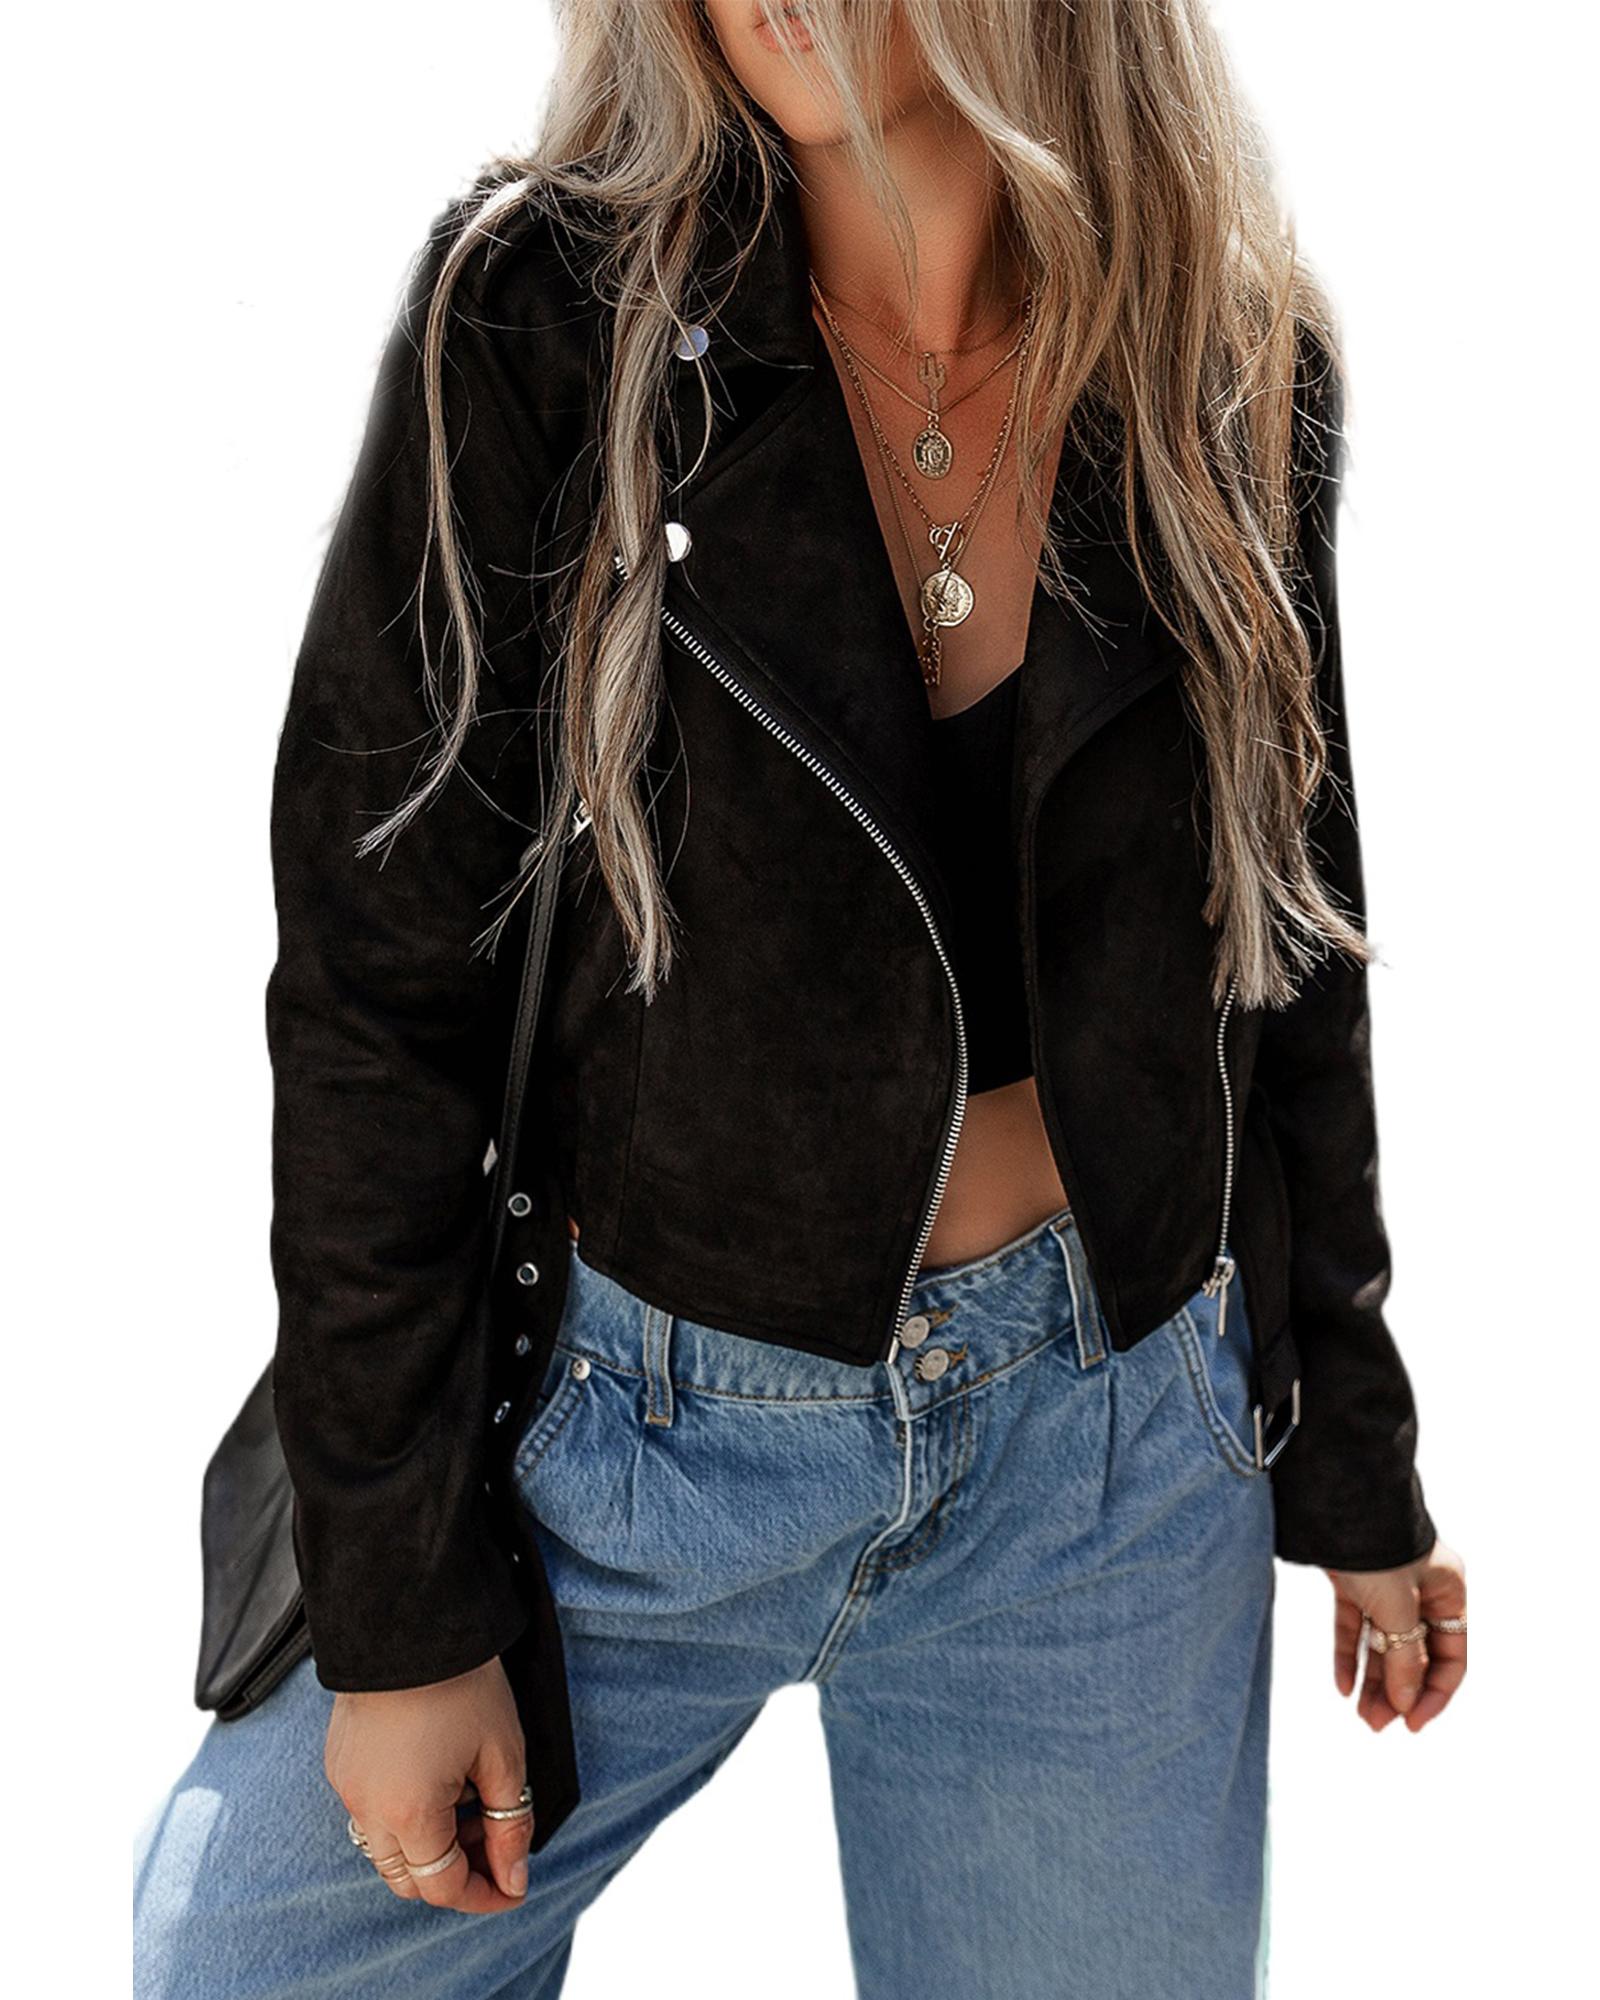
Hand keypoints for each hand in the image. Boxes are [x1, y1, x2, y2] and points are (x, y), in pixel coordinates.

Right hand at [325, 1656, 532, 1912]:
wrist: (409, 1620)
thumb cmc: (462, 1683)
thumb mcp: (502, 1753)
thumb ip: (510, 1822)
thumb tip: (514, 1876)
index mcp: (409, 1815)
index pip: (444, 1887)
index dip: (484, 1895)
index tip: (515, 1886)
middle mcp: (367, 1810)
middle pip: (409, 1878)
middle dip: (455, 1873)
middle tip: (495, 1841)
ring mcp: (346, 1786)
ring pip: (385, 1850)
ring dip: (427, 1846)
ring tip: (468, 1802)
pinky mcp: (339, 1762)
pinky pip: (367, 1811)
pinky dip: (403, 1815)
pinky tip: (437, 1776)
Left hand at [1326, 1537, 1466, 1732]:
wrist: (1332, 1498)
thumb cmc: (1375, 1546)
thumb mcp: (1397, 1607)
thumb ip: (1406, 1657)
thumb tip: (1406, 1702)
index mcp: (1448, 1591)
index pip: (1451, 1657)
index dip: (1434, 1694)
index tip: (1412, 1724)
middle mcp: (1421, 1590)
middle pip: (1416, 1654)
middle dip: (1398, 1691)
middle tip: (1376, 1724)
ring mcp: (1385, 1585)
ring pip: (1384, 1643)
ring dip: (1375, 1680)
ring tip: (1362, 1715)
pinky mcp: (1353, 1581)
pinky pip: (1354, 1626)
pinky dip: (1350, 1654)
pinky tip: (1343, 1686)